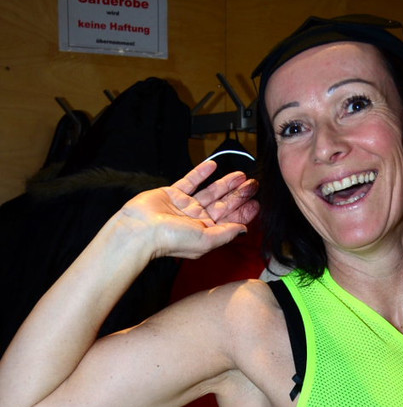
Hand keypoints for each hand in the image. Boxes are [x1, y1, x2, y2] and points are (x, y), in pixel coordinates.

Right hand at [118, 159, 259, 259]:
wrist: (142, 229)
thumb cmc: (171, 239)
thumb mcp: (206, 240)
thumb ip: (226, 233)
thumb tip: (244, 230)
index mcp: (206, 232)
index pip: (230, 220)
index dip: (244, 212)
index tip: (257, 203)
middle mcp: (197, 219)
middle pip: (223, 204)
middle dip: (239, 195)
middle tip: (253, 185)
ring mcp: (185, 206)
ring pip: (210, 191)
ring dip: (225, 183)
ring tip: (240, 175)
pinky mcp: (172, 193)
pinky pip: (190, 181)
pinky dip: (201, 173)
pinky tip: (213, 166)